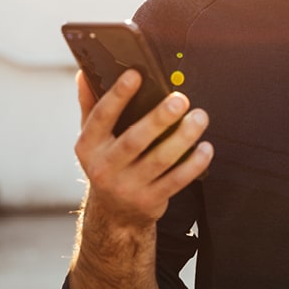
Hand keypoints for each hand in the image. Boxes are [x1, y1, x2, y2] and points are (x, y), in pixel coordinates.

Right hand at [73, 69, 212, 228]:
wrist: (114, 214)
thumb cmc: (106, 163)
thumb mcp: (92, 138)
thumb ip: (90, 105)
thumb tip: (84, 74)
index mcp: (88, 146)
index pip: (101, 117)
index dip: (117, 95)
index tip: (136, 74)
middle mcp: (104, 167)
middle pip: (134, 141)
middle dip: (158, 119)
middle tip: (180, 99)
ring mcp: (127, 186)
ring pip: (159, 160)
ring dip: (182, 138)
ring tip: (199, 117)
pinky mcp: (150, 200)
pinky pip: (176, 181)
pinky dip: (193, 164)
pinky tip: (204, 147)